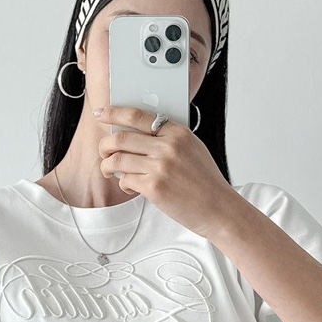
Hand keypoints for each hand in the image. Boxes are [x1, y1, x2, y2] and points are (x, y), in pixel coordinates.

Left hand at [94, 105, 236, 238]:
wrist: (220, 209)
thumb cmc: (206, 183)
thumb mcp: (193, 149)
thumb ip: (169, 140)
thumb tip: (138, 136)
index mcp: (177, 133)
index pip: (137, 116)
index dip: (114, 113)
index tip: (101, 114)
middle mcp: (168, 146)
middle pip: (121, 138)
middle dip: (105, 146)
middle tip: (104, 153)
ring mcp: (160, 167)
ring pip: (117, 159)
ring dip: (108, 166)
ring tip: (110, 171)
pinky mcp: (154, 187)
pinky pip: (125, 180)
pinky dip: (123, 184)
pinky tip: (131, 187)